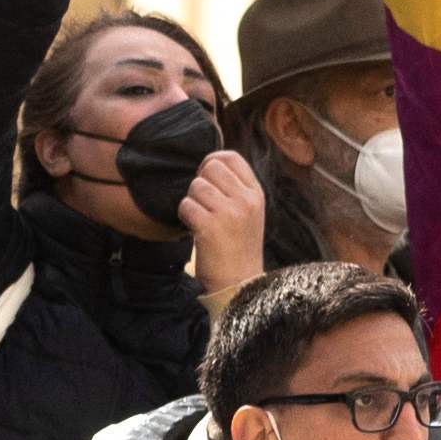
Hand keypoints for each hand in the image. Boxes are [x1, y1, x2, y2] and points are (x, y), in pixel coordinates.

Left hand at [179, 146, 266, 297]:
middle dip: (200, 183)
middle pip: (210, 167)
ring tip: (201, 219)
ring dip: (191, 202)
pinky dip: (184, 216)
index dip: (212, 162)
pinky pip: (185, 205)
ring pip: (195, 186)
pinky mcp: (210, 227)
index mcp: (256, 193)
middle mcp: (246, 200)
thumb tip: (209, 163)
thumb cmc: (238, 246)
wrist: (240, 282)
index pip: (230, 157)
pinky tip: (195, 229)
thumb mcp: (248, 212)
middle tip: (203, 204)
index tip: (208, 180)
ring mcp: (230, 213)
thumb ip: (235, 188)